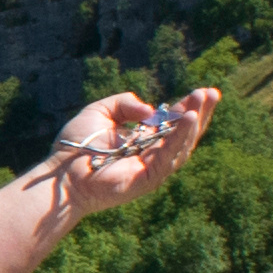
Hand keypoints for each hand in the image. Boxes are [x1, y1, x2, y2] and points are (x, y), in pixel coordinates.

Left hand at [46, 86, 220, 222]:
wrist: (60, 175)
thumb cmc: (75, 147)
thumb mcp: (100, 112)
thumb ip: (124, 104)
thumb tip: (150, 110)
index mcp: (141, 140)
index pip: (171, 123)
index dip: (186, 108)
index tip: (202, 92)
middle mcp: (150, 155)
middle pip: (183, 135)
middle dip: (199, 114)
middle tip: (212, 94)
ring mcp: (151, 169)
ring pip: (181, 146)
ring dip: (193, 124)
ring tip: (203, 102)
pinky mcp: (148, 180)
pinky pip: (168, 157)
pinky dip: (180, 138)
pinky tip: (189, 120)